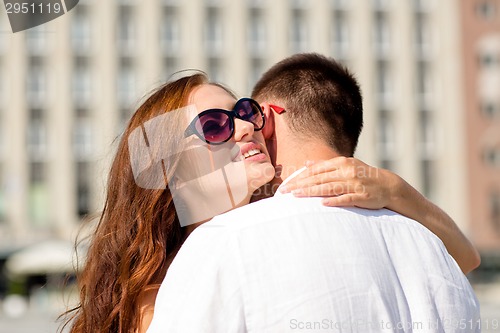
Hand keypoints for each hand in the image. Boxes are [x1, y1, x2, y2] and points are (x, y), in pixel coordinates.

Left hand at [280, 157, 397, 208]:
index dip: (299, 177)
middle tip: (284, 192)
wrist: (387, 185)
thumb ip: (325, 164)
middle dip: (300, 185)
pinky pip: (345, 199)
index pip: (315, 170)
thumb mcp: (345, 165)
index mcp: (341, 163)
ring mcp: (355, 184)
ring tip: (296, 196)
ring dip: (311, 192)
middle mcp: (347, 171)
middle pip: (319, 178)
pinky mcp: (362, 196)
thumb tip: (306, 163)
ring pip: (329, 188)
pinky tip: (322, 204)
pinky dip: (334, 201)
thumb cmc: (362, 175)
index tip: (285, 184)